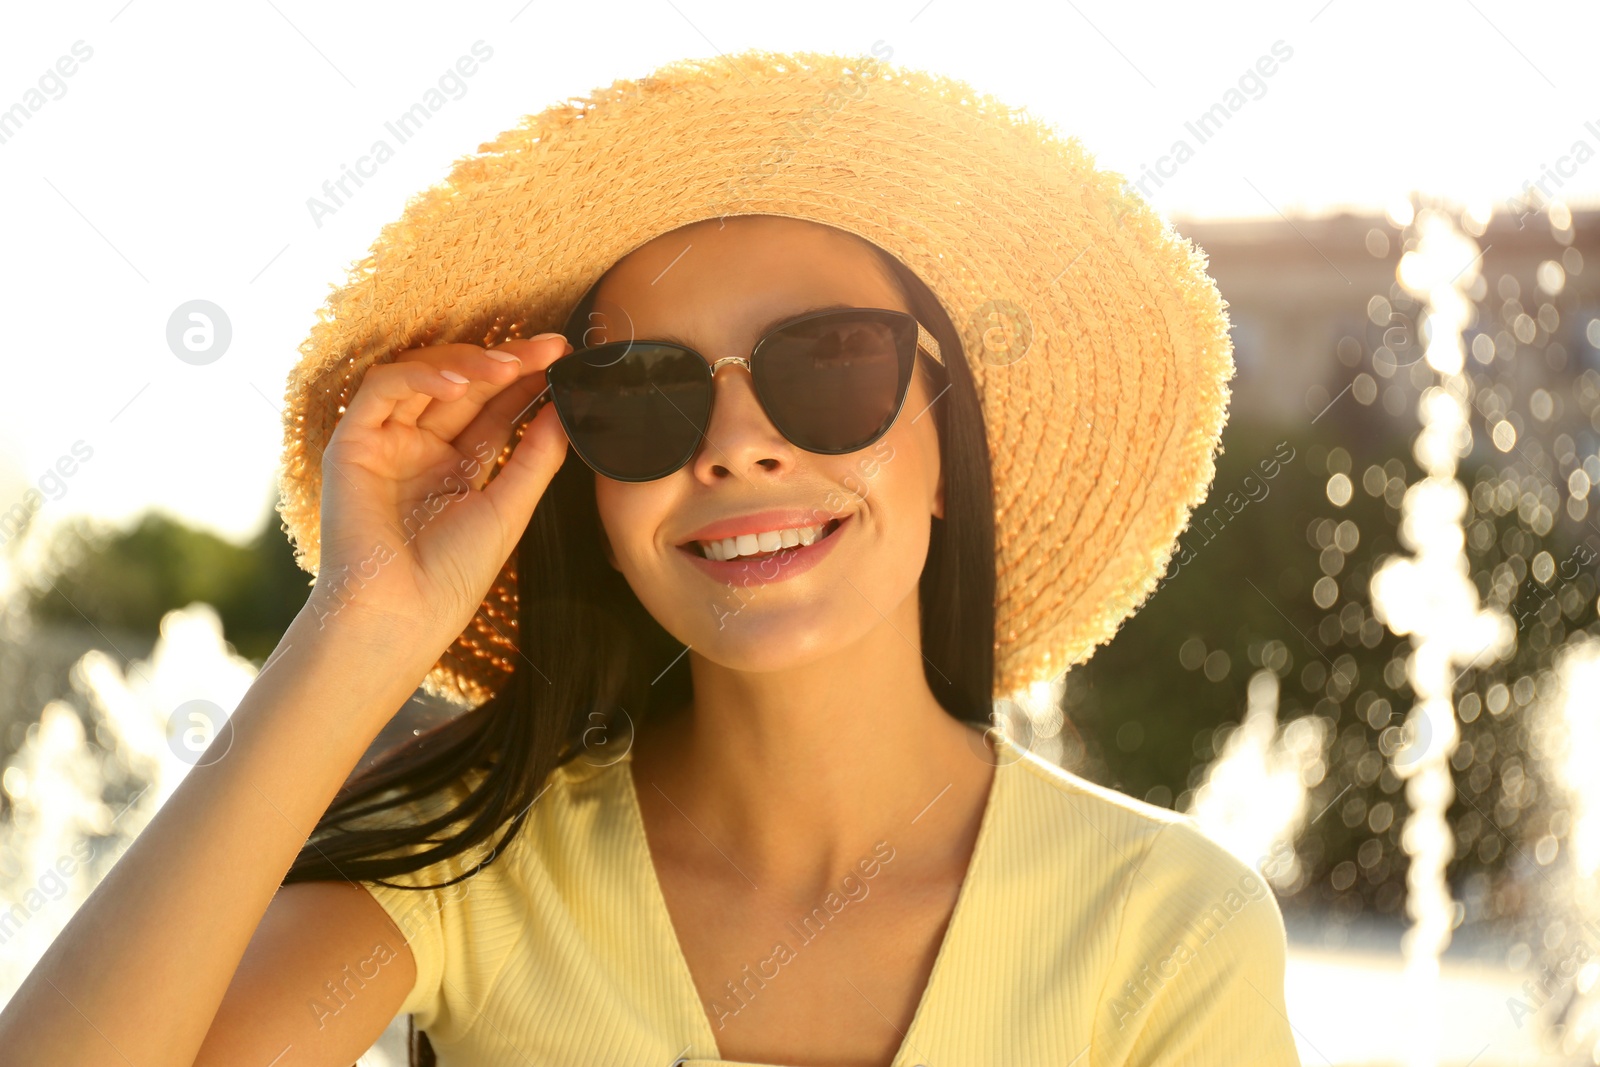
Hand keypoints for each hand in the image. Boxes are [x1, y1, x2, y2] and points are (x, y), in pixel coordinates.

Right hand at [307, 333, 571, 646]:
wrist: (400, 616)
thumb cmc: (451, 577)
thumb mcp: (508, 508)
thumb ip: (535, 457)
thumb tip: (566, 409)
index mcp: (455, 469)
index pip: (494, 410)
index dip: (527, 383)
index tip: (565, 360)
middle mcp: (419, 451)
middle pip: (464, 388)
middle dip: (507, 362)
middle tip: (549, 347)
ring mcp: (385, 444)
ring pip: (423, 377)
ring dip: (468, 363)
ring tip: (511, 365)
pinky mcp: (352, 444)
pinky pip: (380, 389)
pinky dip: (419, 377)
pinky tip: (458, 382)